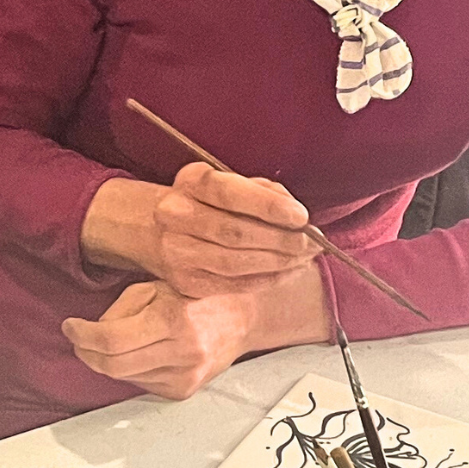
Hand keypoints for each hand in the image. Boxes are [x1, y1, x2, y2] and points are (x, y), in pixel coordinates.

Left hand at [64, 280, 263, 399]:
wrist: (245, 316)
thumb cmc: (202, 292)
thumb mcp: (160, 283)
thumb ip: (123, 307)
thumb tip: (95, 331)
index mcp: (173, 319)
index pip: (111, 339)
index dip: (82, 335)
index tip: (70, 326)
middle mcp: (181, 352)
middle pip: (112, 365)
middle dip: (87, 352)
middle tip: (79, 338)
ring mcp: (185, 376)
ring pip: (124, 377)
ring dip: (108, 360)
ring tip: (116, 338)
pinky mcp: (184, 390)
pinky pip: (140, 383)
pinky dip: (130, 369)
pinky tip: (140, 351)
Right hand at [81, 166, 321, 297]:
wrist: (156, 228)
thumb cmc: (206, 202)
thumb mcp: (230, 183)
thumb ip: (264, 193)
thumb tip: (298, 218)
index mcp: (190, 182)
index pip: (230, 193)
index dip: (269, 207)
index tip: (301, 216)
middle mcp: (176, 215)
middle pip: (236, 233)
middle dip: (282, 240)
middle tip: (312, 243)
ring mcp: (177, 252)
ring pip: (237, 263)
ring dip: (279, 263)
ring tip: (304, 258)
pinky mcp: (185, 282)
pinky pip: (234, 285)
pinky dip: (267, 280)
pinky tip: (287, 272)